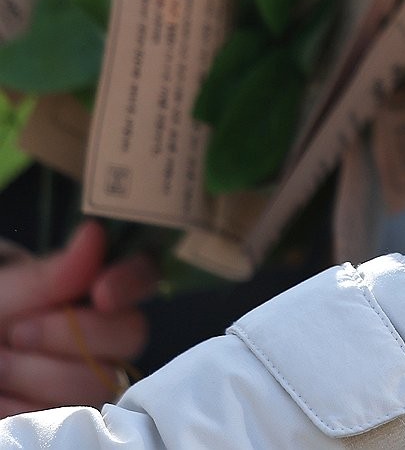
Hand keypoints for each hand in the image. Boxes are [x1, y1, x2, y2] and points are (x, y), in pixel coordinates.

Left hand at [0, 220, 158, 416]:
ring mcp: (98, 378)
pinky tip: (4, 396)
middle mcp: (111, 334)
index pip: (144, 276)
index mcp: (100, 291)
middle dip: (69, 335)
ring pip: (97, 381)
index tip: (102, 292)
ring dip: (33, 374)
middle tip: (17, 333)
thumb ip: (51, 275)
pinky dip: (24, 408)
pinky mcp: (77, 417)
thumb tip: (95, 233)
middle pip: (131, 334)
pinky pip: (68, 417)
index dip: (132, 283)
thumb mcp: (7, 295)